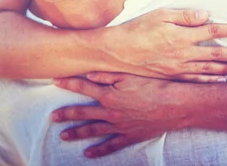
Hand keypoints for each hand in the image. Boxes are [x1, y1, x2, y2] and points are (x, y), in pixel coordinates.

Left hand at [52, 72, 184, 157]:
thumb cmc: (153, 86)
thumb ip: (106, 75)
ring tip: (63, 136)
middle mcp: (110, 112)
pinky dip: (99, 151)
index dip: (68, 84)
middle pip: (83, 113)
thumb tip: (88, 74)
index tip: (55, 82)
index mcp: (108, 95)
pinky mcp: (130, 136)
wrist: (174, 106)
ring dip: (77, 133)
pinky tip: (88, 154)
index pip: (83, 88)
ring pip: (93, 131)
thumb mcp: (129, 75)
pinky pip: (111, 145)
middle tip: (52, 117)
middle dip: (66, 114)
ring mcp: (119, 126)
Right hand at [101, 8, 226, 81]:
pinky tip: (219, 80)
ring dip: (226, 69)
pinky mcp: (171, 76)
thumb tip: (206, 16)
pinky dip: (209, 80)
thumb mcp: (159, 15)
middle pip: (216, 54)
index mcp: (182, 36)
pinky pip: (195, 80)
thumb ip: (184, 16)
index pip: (213, 31)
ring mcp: (177, 67)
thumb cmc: (137, 29)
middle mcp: (183, 53)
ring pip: (208, 69)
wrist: (118, 51)